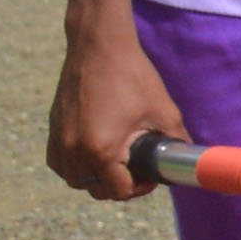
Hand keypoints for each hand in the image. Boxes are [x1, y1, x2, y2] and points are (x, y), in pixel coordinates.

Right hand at [48, 0, 183, 201]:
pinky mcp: (53, 128)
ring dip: (94, 178)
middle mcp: (74, 149)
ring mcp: (59, 139)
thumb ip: (177, 140)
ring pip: (73, 178)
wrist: (99, 47)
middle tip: (137, 171)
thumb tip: (187, 159)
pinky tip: (94, 154)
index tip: (150, 177)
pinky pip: (59, 162)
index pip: (117, 191)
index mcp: (101, 149)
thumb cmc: (133, 76)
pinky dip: (74, 166)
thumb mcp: (164, 111)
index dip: (139, 189)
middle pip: (94, 189)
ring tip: (117, 163)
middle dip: (118, 186)